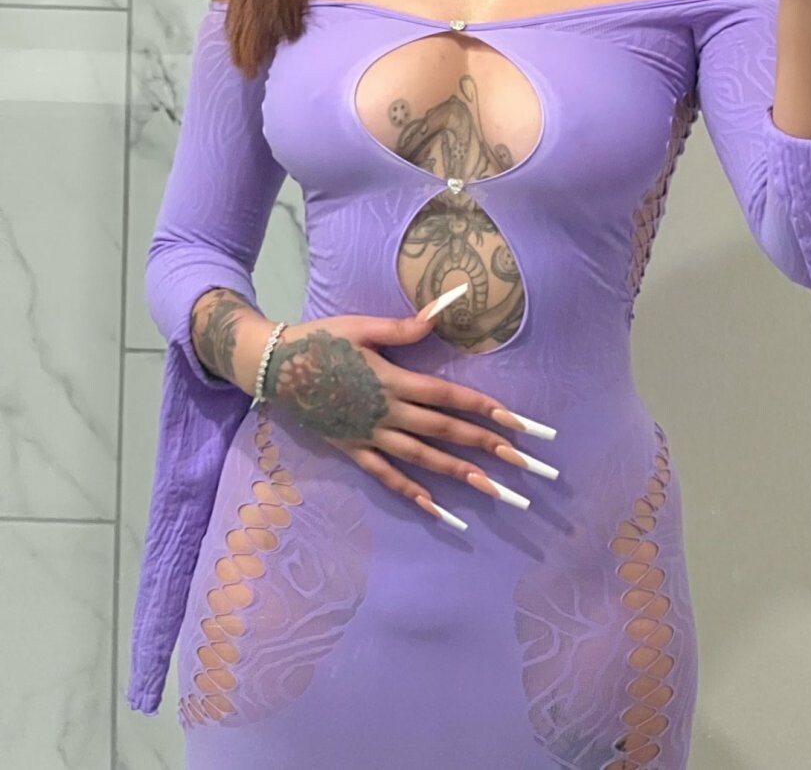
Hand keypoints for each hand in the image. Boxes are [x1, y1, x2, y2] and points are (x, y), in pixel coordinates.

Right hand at [260, 308, 558, 526]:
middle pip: (446, 431)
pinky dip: (413, 494)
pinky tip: (438, 510)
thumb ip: (404, 326)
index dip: (486, 409)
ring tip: (495, 491)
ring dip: (461, 476)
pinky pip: (387, 477)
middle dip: (488, 446)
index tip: (518, 422)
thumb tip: (442, 310)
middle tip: (524, 463)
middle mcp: (388, 413)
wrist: (274, 368)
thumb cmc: (321, 340)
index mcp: (394, 380)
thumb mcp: (362, 326)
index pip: (450, 397)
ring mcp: (370, 436)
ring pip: (423, 460)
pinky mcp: (353, 450)